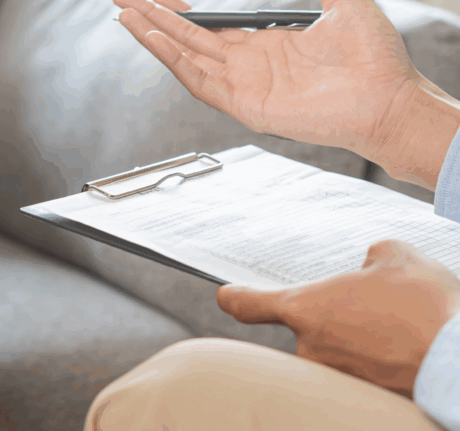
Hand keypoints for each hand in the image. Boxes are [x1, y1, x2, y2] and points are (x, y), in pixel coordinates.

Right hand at [113, 0, 459, 188]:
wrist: (389, 97)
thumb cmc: (373, 56)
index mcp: (265, 44)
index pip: (211, 28)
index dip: (182, 12)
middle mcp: (248, 66)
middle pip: (189, 41)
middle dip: (154, 20)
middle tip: (122, 1)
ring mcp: (244, 87)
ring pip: (186, 59)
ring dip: (155, 39)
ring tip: (126, 18)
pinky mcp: (245, 106)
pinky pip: (201, 82)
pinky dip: (175, 62)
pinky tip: (156, 40)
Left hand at [217, 240, 459, 396]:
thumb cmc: (428, 308)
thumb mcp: (397, 258)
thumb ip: (372, 256)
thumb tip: (372, 265)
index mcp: (307, 309)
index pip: (249, 304)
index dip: (236, 297)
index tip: (228, 294)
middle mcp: (311, 347)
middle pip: (310, 325)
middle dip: (340, 315)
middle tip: (381, 308)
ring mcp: (334, 378)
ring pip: (341, 348)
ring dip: (365, 338)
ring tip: (405, 329)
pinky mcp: (360, 399)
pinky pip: (363, 370)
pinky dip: (382, 359)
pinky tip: (411, 348)